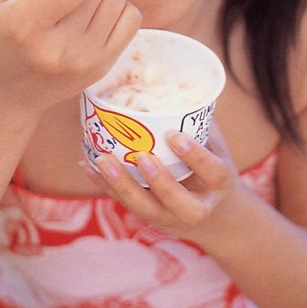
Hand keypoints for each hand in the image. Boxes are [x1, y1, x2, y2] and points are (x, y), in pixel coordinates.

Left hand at [83, 123, 241, 246]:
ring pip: (144, 207)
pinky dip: (105, 186)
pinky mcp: (150, 219)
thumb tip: (184, 85)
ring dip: (121, 185)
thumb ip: (202, 123)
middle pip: (175, 200)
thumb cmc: (215, 173)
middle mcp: (196, 208)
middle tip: (141, 156)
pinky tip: (86, 165)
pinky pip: (125, 204)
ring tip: (102, 160)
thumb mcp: (219, 149)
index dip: (194, 155)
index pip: (211, 171)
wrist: (220, 222)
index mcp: (219, 185)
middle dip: (158, 180)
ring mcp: (171, 218)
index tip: (174, 135)